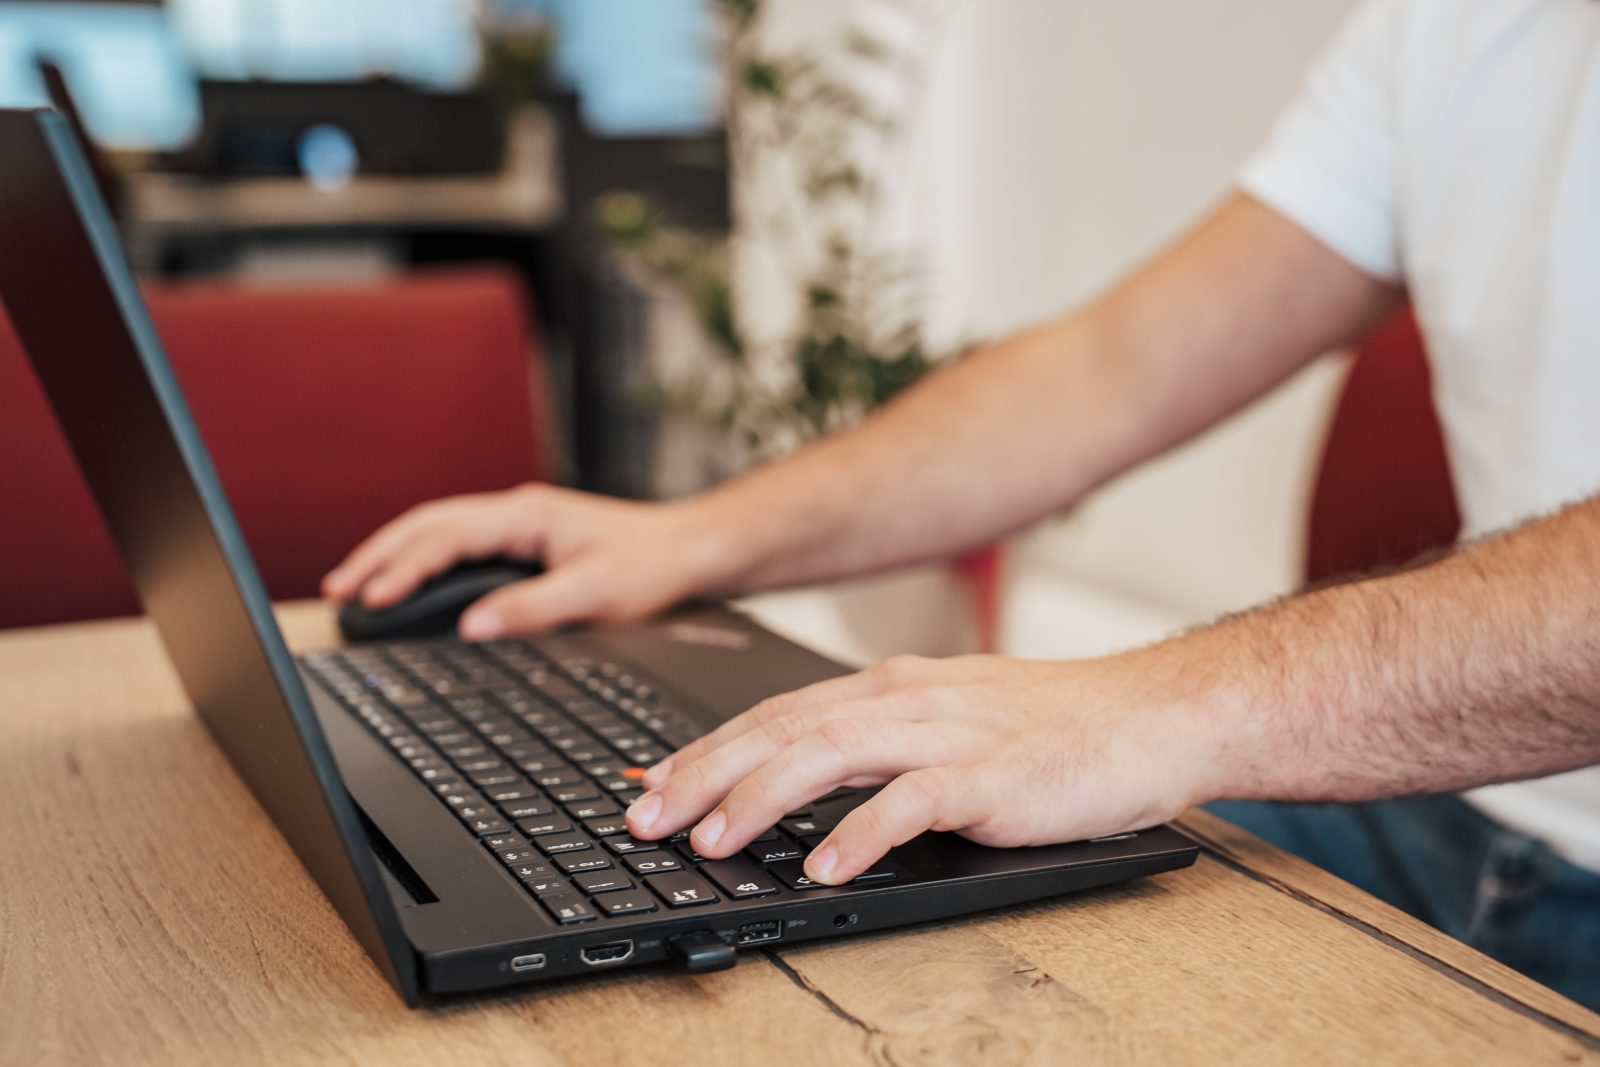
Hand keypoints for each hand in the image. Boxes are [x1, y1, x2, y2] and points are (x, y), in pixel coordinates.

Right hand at [321, 484, 732, 637]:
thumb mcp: (595, 594)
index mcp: (526, 515)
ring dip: (395, 554)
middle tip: (338, 590)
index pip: (446, 537)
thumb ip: (532, 608)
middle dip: (379, 555)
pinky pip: (458, 543)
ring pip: (439, 530)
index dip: (403, 568)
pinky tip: (409, 581)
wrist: (690, 549)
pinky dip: (424, 559)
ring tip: (355, 586)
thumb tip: (472, 627)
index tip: (372, 598)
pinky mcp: (525, 540)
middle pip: (428, 524)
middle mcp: (516, 511)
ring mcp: (518, 523)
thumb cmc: (651, 565)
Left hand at [623, 651, 1222, 884]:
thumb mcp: (949, 721)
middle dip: (704, 772)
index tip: (646, 784)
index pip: (776, 713)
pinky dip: (861, 833)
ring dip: (761, 797)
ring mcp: (950, 733)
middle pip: (782, 728)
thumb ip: (874, 746)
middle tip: (644, 819)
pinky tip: (823, 866)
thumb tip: (796, 775)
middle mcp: (907, 700)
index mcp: (891, 688)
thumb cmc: (1054, 726)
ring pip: (830, 753)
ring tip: (711, 842)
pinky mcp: (993, 775)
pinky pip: (912, 801)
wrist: (1153, 714)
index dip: (704, 748)